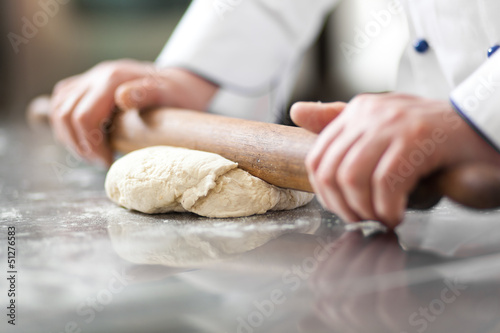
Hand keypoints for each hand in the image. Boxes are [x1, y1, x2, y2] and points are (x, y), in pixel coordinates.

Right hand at [50, 59, 217, 165]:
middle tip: (101, 163)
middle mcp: (96, 75)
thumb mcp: (170, 94)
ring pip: (59, 109)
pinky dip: (67, 125)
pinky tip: (86, 139)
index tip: (108, 162)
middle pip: (66, 115)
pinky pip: (62, 103)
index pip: (84, 117)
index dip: (91, 146)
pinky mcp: (87, 85)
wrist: (179, 82)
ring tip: (93, 155)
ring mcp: (90, 79)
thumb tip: (123, 97)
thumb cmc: (177, 94)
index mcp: (113, 78)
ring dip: (70, 137)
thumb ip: (148, 93)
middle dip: (79, 145)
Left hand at [291, 93, 499, 227]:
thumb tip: (296, 111)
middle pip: (330, 171)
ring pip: (352, 178)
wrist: (477, 125)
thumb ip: (337, 121)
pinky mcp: (416, 138)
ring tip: (378, 219)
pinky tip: (396, 215)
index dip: (323, 193)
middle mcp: (370, 113)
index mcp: (357, 111)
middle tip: (360, 220)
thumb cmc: (427, 133)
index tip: (341, 209)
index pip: (317, 157)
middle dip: (341, 206)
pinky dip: (387, 208)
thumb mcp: (380, 123)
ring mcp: (392, 123)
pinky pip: (385, 183)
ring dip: (363, 209)